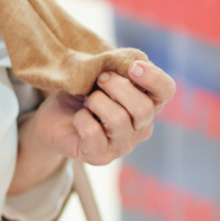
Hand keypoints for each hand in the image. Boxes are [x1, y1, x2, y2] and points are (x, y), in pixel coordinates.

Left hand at [29, 60, 176, 166]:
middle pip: (144, 109)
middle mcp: (141, 127)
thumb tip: (124, 63)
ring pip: (118, 120)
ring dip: (96, 102)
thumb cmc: (81, 92)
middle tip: (99, 79)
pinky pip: (94, 132)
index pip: (166, 91)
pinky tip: (79, 118)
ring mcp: (122, 145)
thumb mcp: (97, 73)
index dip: (154, 78)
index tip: (133, 66)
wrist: (53, 118)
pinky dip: (82, 119)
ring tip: (87, 101)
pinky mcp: (100, 157)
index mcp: (147, 103)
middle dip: (117, 87)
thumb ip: (114, 68)